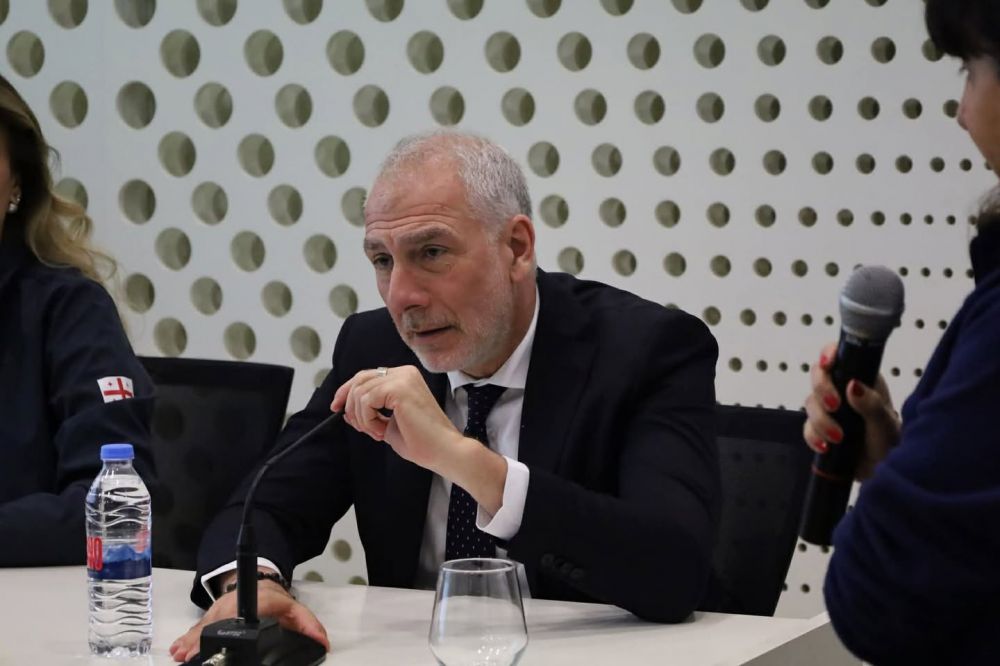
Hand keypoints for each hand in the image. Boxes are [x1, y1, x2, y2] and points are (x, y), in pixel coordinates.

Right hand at [169, 581, 328, 662]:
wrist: (259, 585)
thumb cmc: (273, 600)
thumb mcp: (293, 610)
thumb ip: (307, 625)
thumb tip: (322, 643)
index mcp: (252, 603)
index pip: (236, 616)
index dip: (222, 627)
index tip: (214, 640)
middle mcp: (232, 605)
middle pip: (213, 624)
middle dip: (199, 641)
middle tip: (188, 656)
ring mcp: (218, 611)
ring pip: (201, 627)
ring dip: (189, 642)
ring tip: (180, 655)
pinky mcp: (209, 617)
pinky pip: (196, 628)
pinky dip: (186, 639)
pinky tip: (177, 649)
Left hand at [331, 365, 465, 472]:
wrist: (443, 451)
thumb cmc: (422, 442)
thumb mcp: (387, 424)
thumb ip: (369, 413)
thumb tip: (344, 409)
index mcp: (404, 377)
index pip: (366, 376)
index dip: (346, 391)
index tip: (336, 407)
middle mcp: (404, 372)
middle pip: (359, 379)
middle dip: (349, 404)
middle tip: (360, 426)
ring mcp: (402, 378)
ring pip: (360, 392)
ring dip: (362, 418)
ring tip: (379, 432)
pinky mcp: (400, 388)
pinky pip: (366, 400)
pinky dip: (367, 419)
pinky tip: (381, 430)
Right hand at [803, 342, 900, 479]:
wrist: (883, 474)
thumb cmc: (891, 445)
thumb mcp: (886, 425)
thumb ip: (872, 405)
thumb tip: (853, 386)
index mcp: (863, 380)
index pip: (841, 356)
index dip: (829, 354)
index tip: (827, 363)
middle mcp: (843, 391)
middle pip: (818, 376)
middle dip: (821, 390)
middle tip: (834, 406)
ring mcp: (830, 411)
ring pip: (810, 403)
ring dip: (820, 420)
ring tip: (838, 438)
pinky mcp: (820, 430)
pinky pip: (807, 427)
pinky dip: (813, 437)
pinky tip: (825, 447)